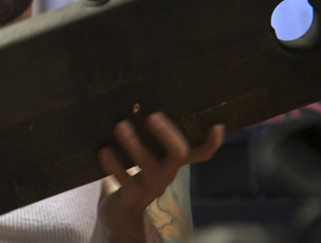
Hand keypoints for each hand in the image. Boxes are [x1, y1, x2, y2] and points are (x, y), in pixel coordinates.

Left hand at [95, 112, 223, 241]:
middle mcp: (167, 173)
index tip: (216, 126)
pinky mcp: (133, 197)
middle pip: (178, 153)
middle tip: (151, 115)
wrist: (120, 216)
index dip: (211, 143)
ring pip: (148, 165)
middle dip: (166, 133)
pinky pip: (125, 179)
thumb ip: (141, 138)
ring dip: (134, 144)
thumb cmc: (132, 177)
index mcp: (172, 162)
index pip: (200, 154)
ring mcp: (152, 186)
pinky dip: (113, 163)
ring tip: (121, 126)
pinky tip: (103, 150)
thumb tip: (131, 103)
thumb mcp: (143, 157)